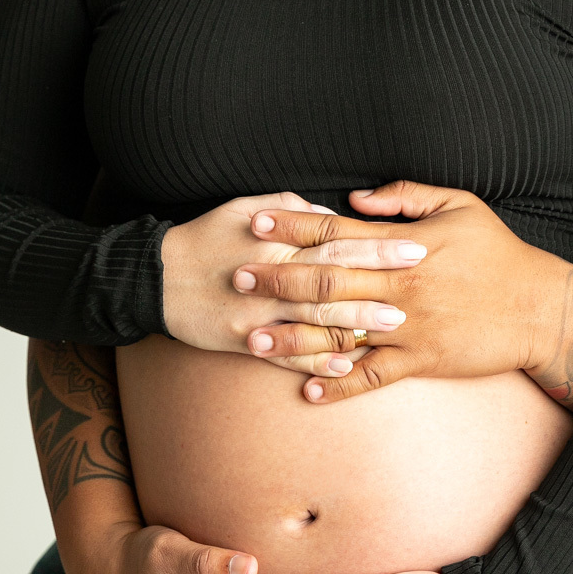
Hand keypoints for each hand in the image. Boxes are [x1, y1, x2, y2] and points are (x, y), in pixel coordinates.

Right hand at [159, 191, 415, 354]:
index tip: (413, 247)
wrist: (154, 278)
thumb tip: (333, 214)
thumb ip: (291, 210)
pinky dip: (314, 360)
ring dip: (355, 324)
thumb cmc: (207, 236)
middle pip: (331, 280)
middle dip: (377, 283)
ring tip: (394, 326)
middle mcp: (268, 277)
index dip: (376, 245)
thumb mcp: (245, 208)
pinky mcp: (242, 341)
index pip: (335, 240)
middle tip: (418, 287)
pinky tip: (345, 365)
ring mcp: (255, 313)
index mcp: (274, 241)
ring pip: (313, 320)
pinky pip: (284, 356)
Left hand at [236, 181, 572, 401]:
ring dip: (294, 335)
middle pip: (327, 279)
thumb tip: (356, 195)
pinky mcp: (422, 360)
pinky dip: (339, 383)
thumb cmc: (499, 252)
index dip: (294, 226)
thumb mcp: (460, 205)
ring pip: (340, 331)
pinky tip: (306, 389)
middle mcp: (401, 285)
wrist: (540, 308)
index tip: (258, 224)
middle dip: (279, 278)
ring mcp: (409, 326)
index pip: (338, 231)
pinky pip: (372, 375)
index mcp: (406, 245)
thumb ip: (406, 197)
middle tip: (237, 276)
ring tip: (252, 339)